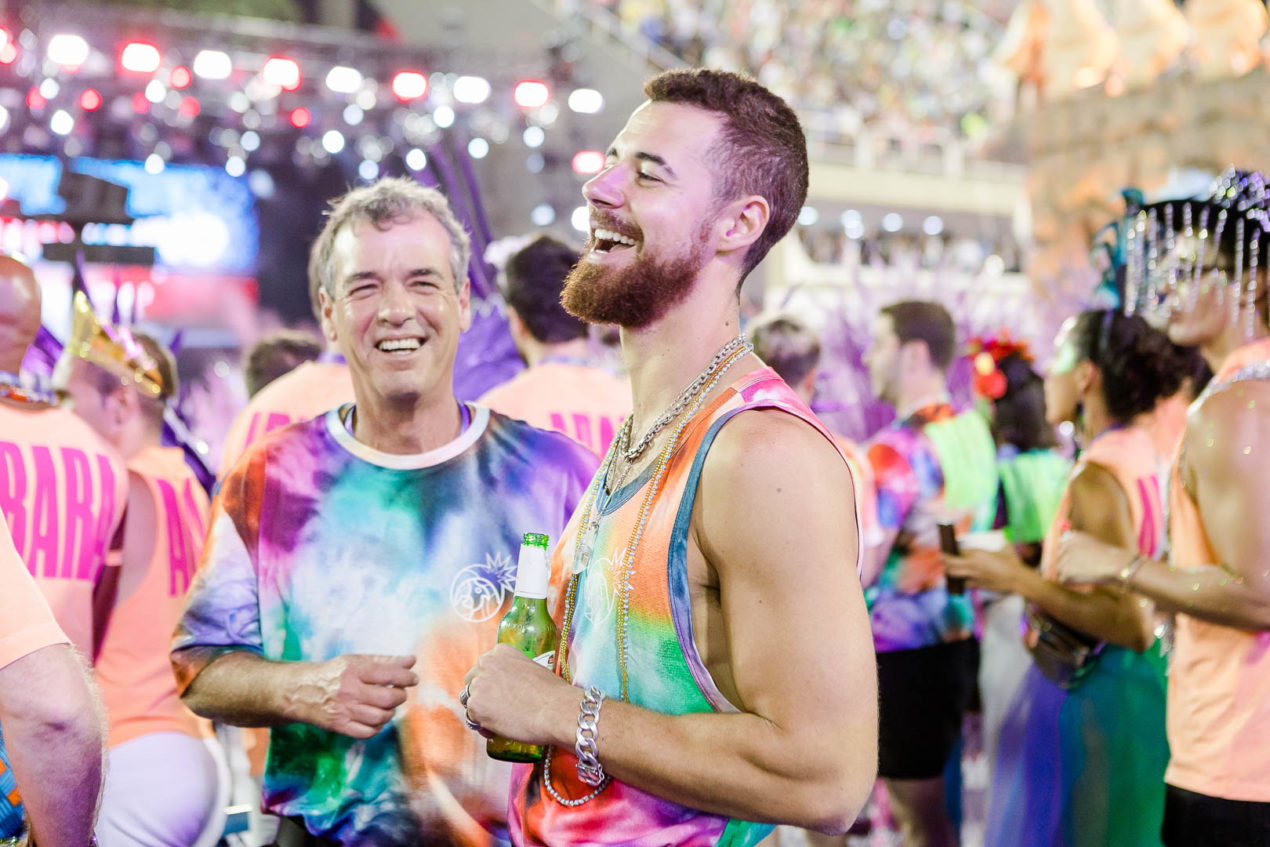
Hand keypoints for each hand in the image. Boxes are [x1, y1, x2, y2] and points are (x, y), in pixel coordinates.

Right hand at [288, 654, 417, 738]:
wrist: (302, 691)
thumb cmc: (335, 673)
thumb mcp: (357, 661)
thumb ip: (385, 661)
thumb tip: (412, 660)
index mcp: (354, 671)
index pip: (389, 675)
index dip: (406, 677)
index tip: (413, 679)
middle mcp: (350, 691)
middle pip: (387, 699)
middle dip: (400, 696)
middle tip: (399, 693)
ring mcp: (344, 710)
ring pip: (380, 717)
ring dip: (390, 712)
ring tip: (387, 706)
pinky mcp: (339, 726)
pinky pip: (367, 732)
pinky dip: (377, 727)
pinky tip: (377, 719)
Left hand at [462, 643, 578, 746]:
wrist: (556, 711)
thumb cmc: (552, 694)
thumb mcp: (533, 669)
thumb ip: (515, 672)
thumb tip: (510, 687)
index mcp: (501, 651)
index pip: (484, 666)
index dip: (491, 682)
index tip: (499, 692)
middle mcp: (486, 663)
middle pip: (472, 681)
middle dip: (481, 694)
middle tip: (497, 708)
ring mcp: (479, 684)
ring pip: (470, 700)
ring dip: (481, 710)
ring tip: (500, 721)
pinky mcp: (475, 706)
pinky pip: (472, 718)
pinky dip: (483, 725)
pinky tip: (498, 729)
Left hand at [943, 546, 1023, 594]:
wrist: (1016, 578)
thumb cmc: (1012, 562)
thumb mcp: (1005, 547)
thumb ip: (1001, 541)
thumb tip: (1003, 536)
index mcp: (977, 553)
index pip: (958, 550)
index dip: (952, 548)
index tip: (949, 546)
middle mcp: (972, 564)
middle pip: (950, 562)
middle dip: (944, 559)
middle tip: (942, 557)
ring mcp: (973, 575)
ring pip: (953, 574)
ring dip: (948, 571)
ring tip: (947, 568)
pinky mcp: (977, 585)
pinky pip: (964, 583)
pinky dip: (960, 581)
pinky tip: (959, 579)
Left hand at [1055, 531, 1135, 586]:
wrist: (1115, 563)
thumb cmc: (1108, 556)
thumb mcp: (1091, 544)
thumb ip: (1077, 547)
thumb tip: (1064, 556)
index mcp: (1072, 536)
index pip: (1061, 546)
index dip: (1067, 555)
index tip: (1074, 561)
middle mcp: (1065, 545)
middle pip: (1059, 558)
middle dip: (1067, 565)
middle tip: (1081, 571)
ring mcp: (1064, 558)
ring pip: (1060, 569)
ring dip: (1069, 574)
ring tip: (1084, 575)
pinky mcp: (1065, 570)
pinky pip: (1062, 579)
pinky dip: (1071, 582)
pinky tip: (1081, 581)